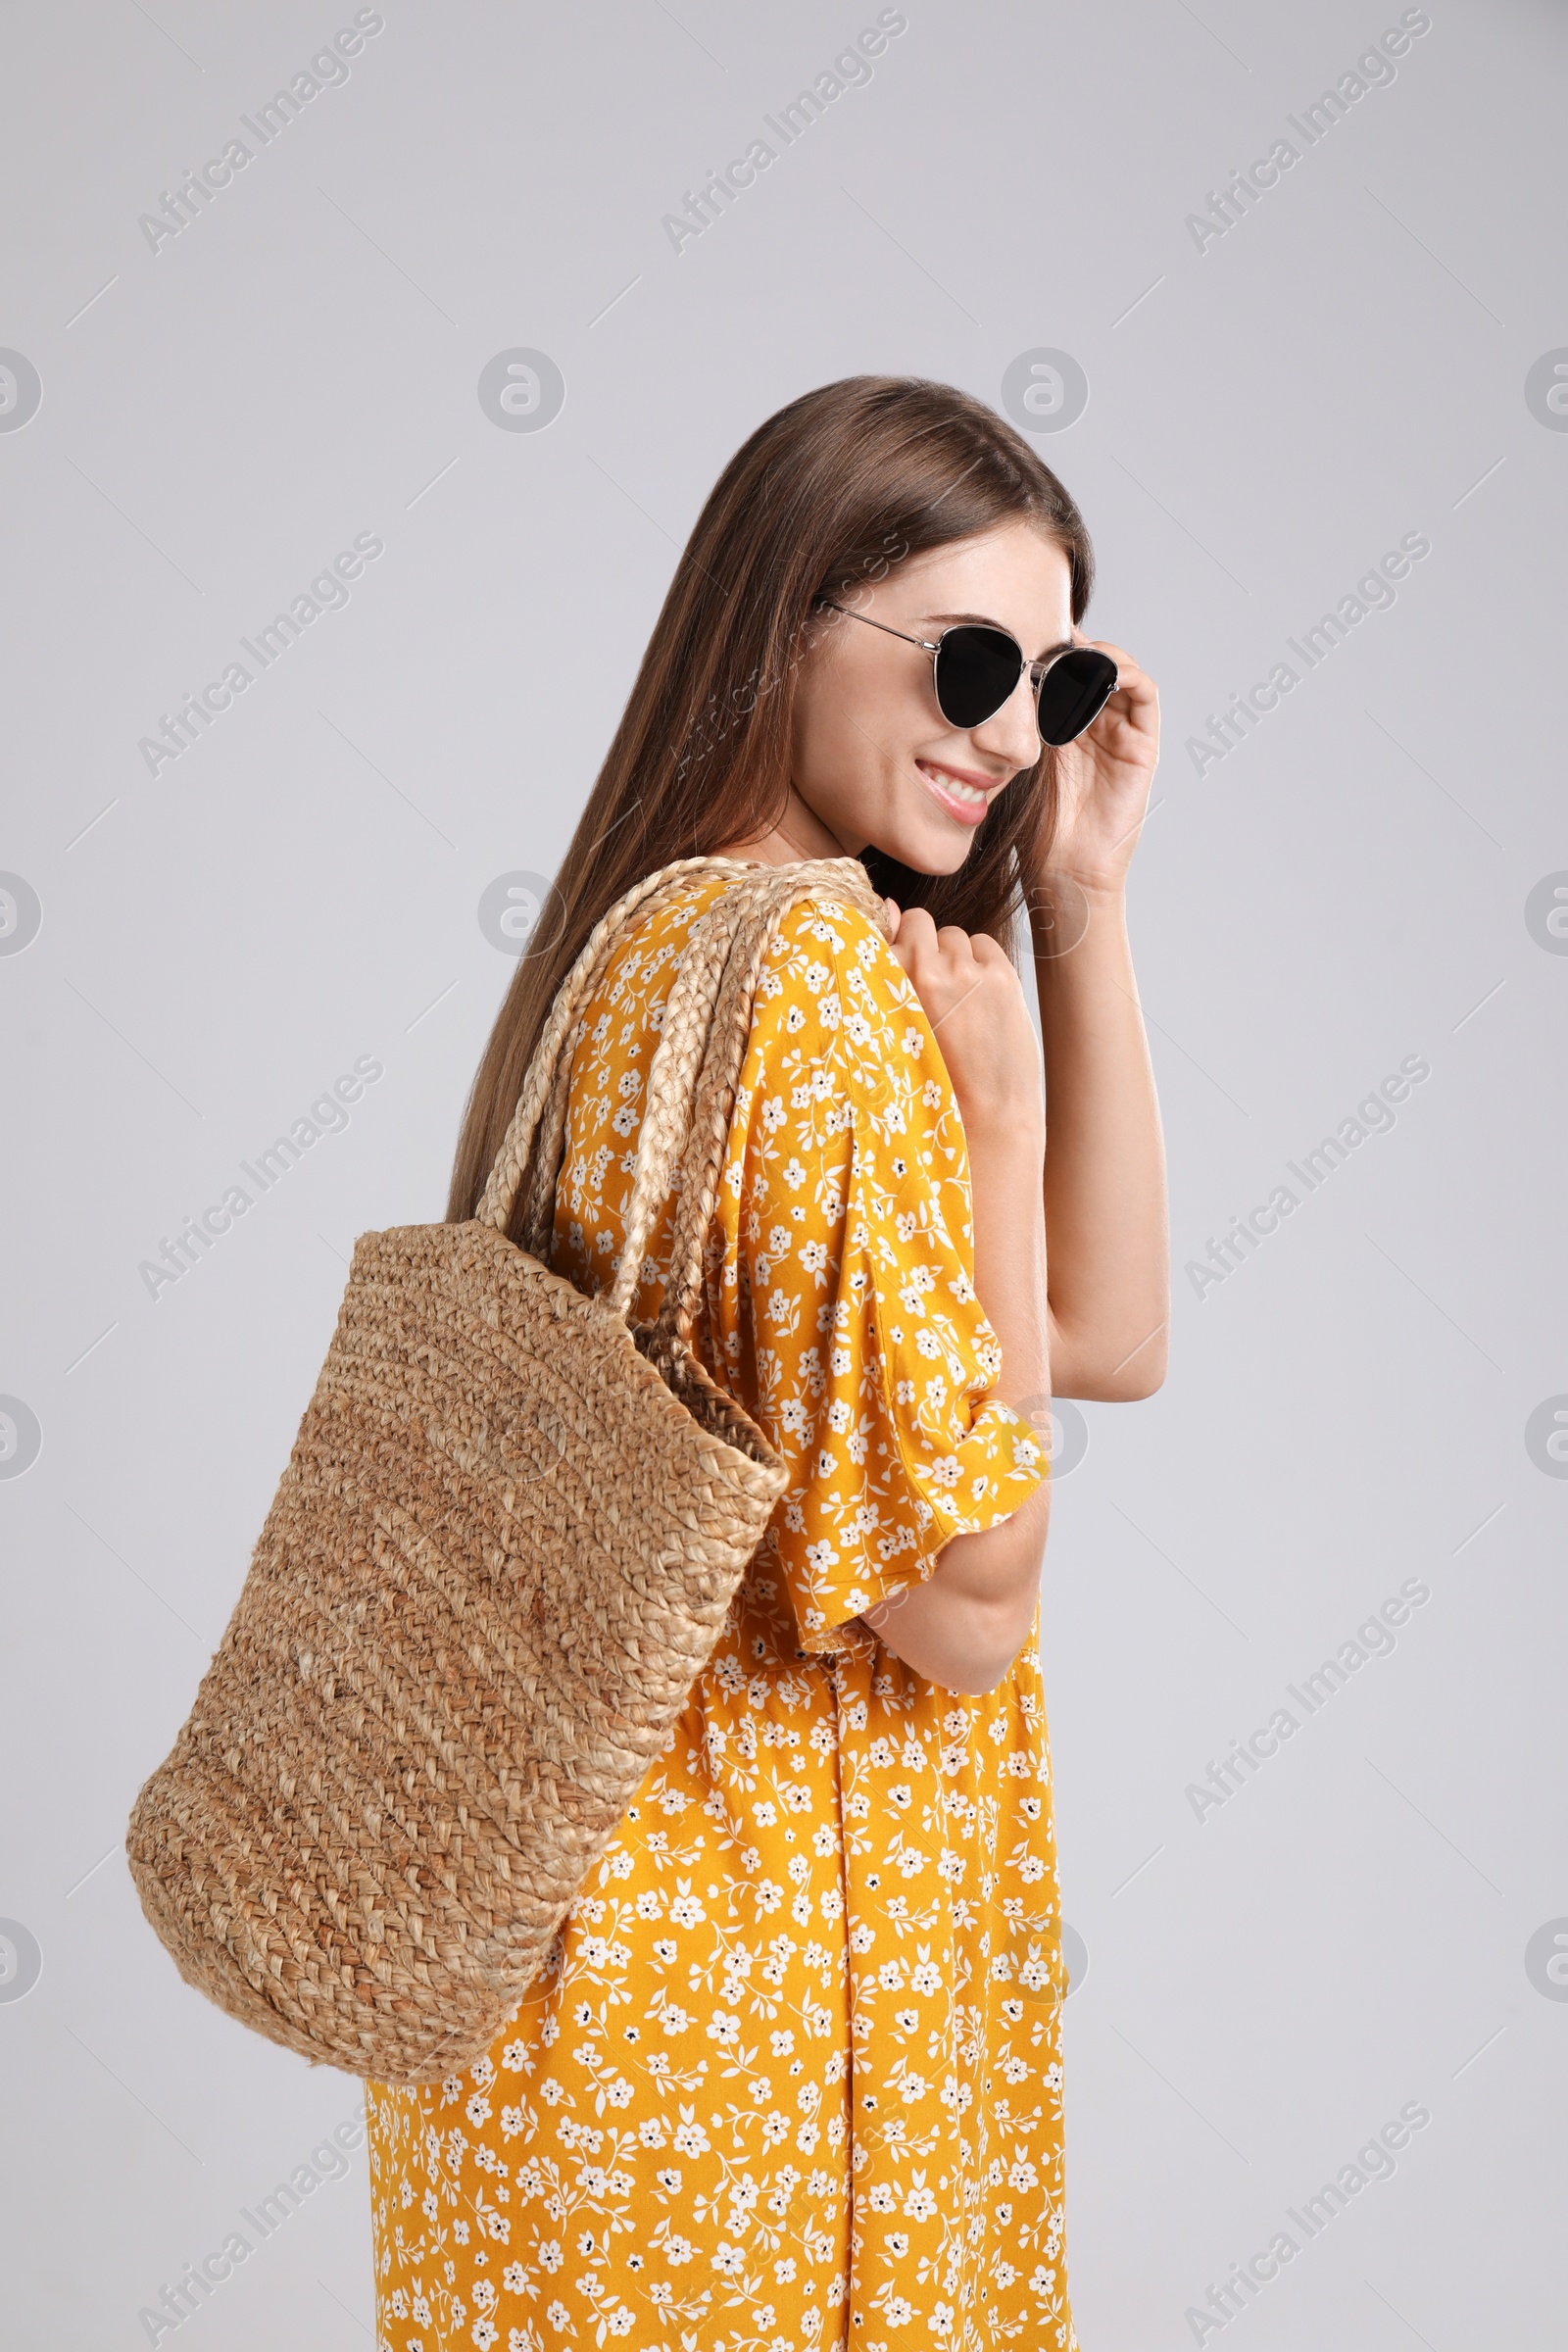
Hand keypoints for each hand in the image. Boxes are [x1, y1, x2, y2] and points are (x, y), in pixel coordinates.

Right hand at [883, 901, 1043, 1146]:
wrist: (986, 1113)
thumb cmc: (933, 1075)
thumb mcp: (894, 1023)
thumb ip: (889, 966)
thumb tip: (890, 905)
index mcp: (886, 984)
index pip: (884, 926)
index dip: (896, 944)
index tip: (904, 966)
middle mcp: (922, 971)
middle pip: (920, 922)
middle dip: (927, 947)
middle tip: (935, 989)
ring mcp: (964, 971)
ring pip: (954, 935)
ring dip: (957, 957)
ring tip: (959, 1000)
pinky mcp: (1000, 975)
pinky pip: (985, 944)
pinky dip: (984, 964)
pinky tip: (981, 1000)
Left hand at [1031, 636, 1159, 896]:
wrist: (1064, 870)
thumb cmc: (1035, 827)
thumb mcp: (1016, 762)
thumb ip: (1014, 724)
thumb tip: (988, 680)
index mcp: (1062, 725)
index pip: (1061, 671)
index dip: (1048, 648)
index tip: (1023, 632)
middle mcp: (1094, 724)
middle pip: (1091, 664)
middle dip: (1073, 645)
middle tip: (1048, 634)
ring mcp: (1120, 732)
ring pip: (1120, 671)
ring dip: (1100, 653)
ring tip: (1075, 652)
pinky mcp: (1142, 745)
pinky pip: (1145, 695)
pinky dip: (1128, 673)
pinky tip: (1102, 670)